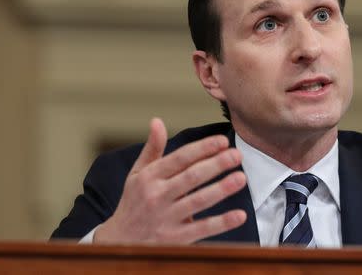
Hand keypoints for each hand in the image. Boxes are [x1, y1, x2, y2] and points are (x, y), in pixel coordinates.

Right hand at [92, 117, 246, 243]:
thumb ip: (152, 149)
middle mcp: (156, 195)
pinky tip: (239, 215)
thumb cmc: (134, 202)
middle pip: (191, 177)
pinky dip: (222, 223)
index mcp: (149, 177)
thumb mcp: (137, 173)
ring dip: (221, 189)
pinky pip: (201, 229)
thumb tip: (157, 121)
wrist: (119, 241)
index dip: (202, 148)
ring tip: (241, 177)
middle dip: (216, 164)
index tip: (222, 141)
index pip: (179, 158)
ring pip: (198, 201)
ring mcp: (166, 218)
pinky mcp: (174, 239)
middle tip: (236, 155)